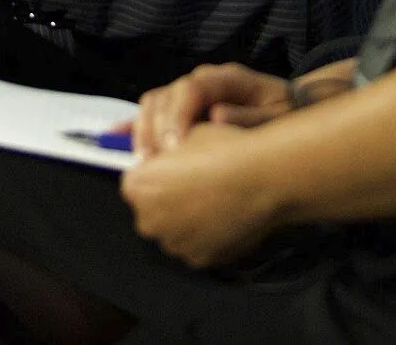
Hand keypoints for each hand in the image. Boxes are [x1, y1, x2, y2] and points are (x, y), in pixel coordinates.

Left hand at [121, 122, 279, 268]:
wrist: (261, 179)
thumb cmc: (225, 153)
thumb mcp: (186, 135)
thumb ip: (165, 155)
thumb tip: (166, 160)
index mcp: (138, 188)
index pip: (135, 183)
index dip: (155, 174)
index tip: (172, 170)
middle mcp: (150, 221)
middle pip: (152, 211)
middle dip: (168, 200)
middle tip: (196, 184)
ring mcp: (175, 244)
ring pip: (175, 230)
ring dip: (187, 219)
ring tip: (215, 199)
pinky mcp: (200, 260)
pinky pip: (197, 245)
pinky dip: (206, 235)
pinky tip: (225, 215)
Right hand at [131, 63, 291, 158]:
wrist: (289, 108)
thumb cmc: (284, 113)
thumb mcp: (277, 116)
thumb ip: (250, 116)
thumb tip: (217, 116)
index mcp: (224, 78)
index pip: (191, 88)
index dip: (178, 116)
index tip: (175, 148)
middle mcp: (200, 80)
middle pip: (164, 95)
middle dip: (154, 128)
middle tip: (154, 161)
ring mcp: (187, 93)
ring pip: (152, 104)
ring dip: (142, 132)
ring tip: (143, 163)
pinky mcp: (181, 109)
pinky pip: (151, 114)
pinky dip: (133, 126)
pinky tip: (114, 138)